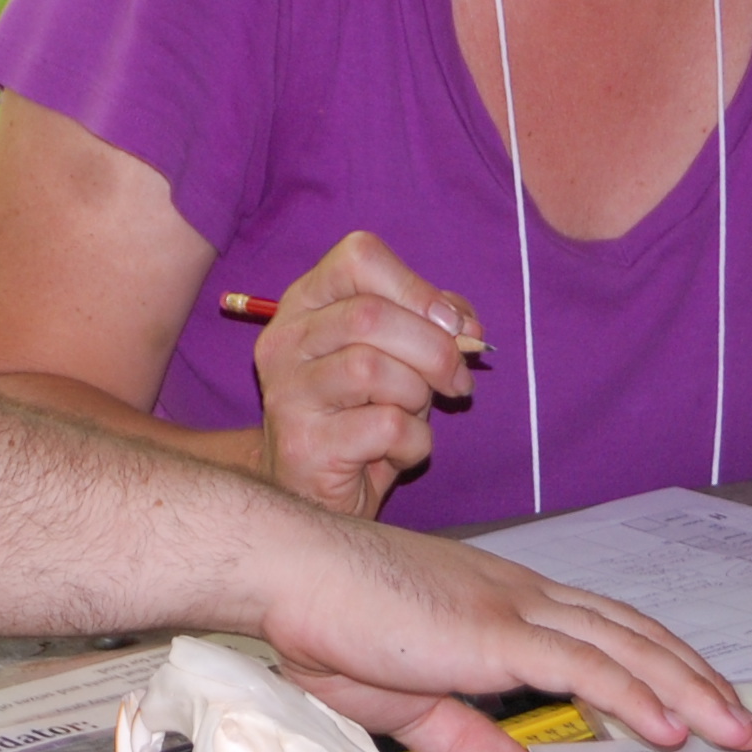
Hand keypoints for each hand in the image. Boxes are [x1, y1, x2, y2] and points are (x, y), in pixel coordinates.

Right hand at [252, 233, 484, 518]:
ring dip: (418, 397)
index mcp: (305, 303)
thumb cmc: (360, 415)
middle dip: (434, 349)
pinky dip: (414, 441)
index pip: (358, 257)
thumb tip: (466, 325)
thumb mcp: (398, 356)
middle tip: (456, 381)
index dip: (416, 287)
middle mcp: (285, 340)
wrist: (314, 494)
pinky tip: (398, 451)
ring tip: (412, 415)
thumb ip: (431, 323)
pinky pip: (385, 426)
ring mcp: (288, 392)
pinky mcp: (302, 444)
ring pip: (374, 369)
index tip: (451, 325)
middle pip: (369, 315)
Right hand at [264, 528, 751, 751]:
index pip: (599, 631)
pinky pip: (581, 665)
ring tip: (734, 728)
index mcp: (500, 605)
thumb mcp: (407, 698)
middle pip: (631, 634)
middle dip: (695, 677)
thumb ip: (467, 739)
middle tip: (745, 720)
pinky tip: (669, 723)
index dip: (655, 663)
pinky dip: (632, 693)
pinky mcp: (494, 631)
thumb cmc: (330, 619)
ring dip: (688, 688)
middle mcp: (520, 597)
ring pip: (623, 647)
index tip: (697, 699)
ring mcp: (511, 610)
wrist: (290, 569)